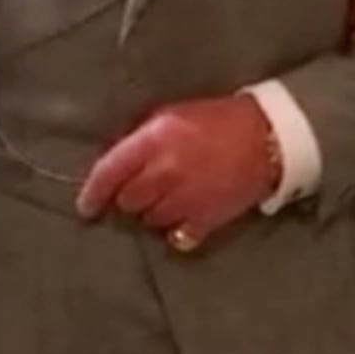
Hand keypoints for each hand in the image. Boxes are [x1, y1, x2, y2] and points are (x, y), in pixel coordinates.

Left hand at [76, 95, 279, 250]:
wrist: (267, 138)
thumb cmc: (217, 120)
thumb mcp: (171, 116)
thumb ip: (142, 140)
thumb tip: (118, 165)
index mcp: (152, 141)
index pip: (108, 173)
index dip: (93, 193)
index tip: (86, 207)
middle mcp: (163, 173)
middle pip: (128, 202)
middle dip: (131, 197)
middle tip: (148, 187)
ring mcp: (184, 200)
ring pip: (151, 220)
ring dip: (156, 211)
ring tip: (174, 195)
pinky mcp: (206, 220)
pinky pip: (177, 237)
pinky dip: (177, 230)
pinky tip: (186, 217)